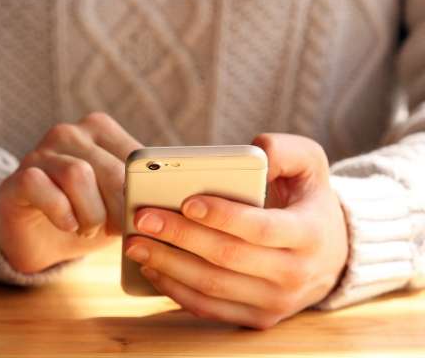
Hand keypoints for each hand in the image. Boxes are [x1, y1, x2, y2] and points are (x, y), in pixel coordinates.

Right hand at [0, 112, 142, 272]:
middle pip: (111, 168)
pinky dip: (61, 213)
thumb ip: (141, 190)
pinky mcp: (18, 177)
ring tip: (88, 228)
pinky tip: (67, 225)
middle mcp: (69, 133)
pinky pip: (42, 186)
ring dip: (91, 214)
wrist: (37, 239)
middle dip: (120, 208)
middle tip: (118, 231)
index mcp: (100, 130)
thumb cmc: (85, 215)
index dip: (145, 192)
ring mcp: (40, 152)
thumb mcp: (119, 203)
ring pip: (78, 175)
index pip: (136, 156)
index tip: (146, 216)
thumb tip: (174, 194)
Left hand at [124, 133, 347, 328]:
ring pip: (212, 287)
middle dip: (179, 237)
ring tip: (135, 243)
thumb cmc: (307, 200)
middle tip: (142, 218)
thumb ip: (286, 150)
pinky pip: (208, 309)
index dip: (222, 216)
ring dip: (168, 265)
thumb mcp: (310, 165)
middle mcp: (295, 274)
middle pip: (227, 258)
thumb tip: (256, 149)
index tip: (186, 201)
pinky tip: (151, 267)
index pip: (261, 229)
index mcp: (310, 234)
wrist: (332, 255)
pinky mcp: (256, 318)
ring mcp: (276, 302)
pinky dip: (175, 290)